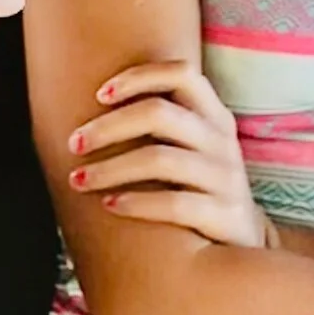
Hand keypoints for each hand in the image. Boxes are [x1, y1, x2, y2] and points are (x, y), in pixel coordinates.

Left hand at [67, 60, 276, 246]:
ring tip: (78, 180)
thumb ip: (157, 123)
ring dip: (110, 169)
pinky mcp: (226, 216)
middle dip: (108, 127)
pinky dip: (137, 202)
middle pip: (159, 114)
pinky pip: (176, 204)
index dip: (139, 77)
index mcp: (213, 116)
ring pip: (161, 160)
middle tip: (74, 145)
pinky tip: (109, 205)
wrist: (239, 240)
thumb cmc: (195, 186)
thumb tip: (86, 106)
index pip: (181, 74)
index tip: (99, 95)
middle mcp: (222, 141)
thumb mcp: (189, 147)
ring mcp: (226, 178)